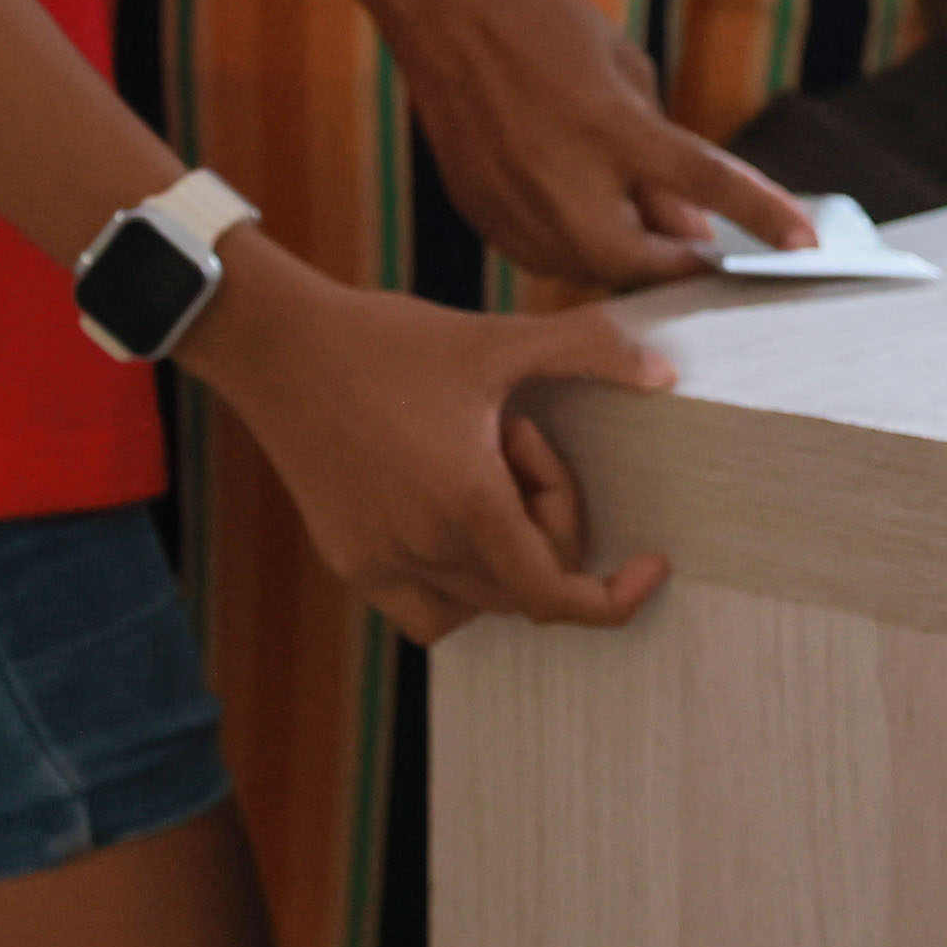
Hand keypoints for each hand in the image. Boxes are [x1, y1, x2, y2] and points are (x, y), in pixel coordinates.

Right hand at [181, 239, 676, 645]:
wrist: (279, 346)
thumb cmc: (388, 340)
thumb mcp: (499, 339)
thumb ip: (592, 350)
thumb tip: (666, 375)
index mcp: (465, 505)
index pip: (553, 595)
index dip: (612, 597)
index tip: (651, 568)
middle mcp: (419, 550)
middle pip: (524, 586)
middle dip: (551, 519)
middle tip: (520, 436)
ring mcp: (376, 563)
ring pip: (475, 604)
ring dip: (506, 554)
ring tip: (484, 466)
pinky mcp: (346, 560)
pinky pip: (422, 606)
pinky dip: (458, 580)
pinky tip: (454, 507)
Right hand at [381, 0, 814, 282]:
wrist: (441, 0)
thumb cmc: (543, 19)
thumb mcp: (626, 70)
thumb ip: (664, 152)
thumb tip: (690, 223)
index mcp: (610, 128)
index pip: (705, 185)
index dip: (762, 218)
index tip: (804, 245)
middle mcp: (561, 179)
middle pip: (641, 261)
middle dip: (678, 260)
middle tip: (701, 242)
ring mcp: (513, 204)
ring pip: (589, 269)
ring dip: (625, 256)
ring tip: (636, 217)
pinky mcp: (480, 214)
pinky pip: (542, 254)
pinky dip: (574, 244)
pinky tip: (581, 207)